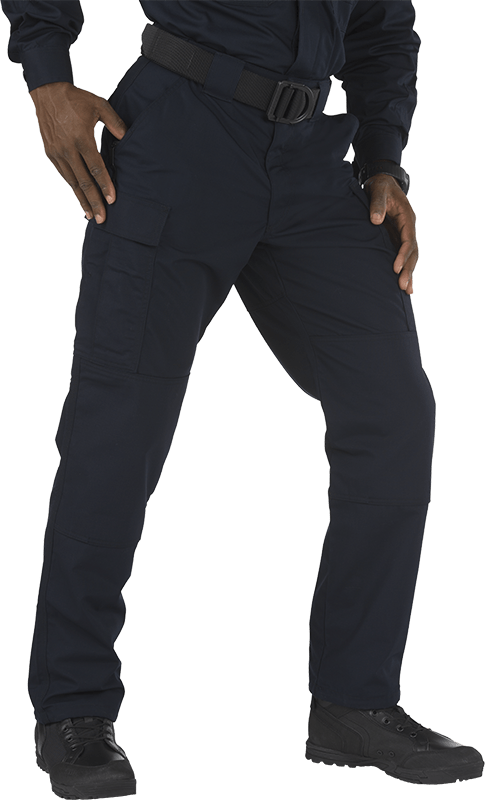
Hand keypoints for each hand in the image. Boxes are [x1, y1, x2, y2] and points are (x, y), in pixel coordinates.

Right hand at [29, 81, 127, 222]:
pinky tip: (80, 198)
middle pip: (84, 181)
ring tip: (92, 215)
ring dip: (82, 200)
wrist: (48, 92)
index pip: (96, 168)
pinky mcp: (51, 153)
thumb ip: (115, 123)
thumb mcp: (99, 106)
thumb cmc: (76, 99)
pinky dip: (73, 188)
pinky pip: (65, 175)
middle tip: (102, 218)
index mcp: (81, 138)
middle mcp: (68, 149)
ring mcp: (57, 153)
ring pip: (72, 182)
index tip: (112, 200)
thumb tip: (126, 138)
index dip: (105, 185)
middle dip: (94, 201)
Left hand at [364, 173, 417, 294]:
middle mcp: (408, 229)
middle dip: (408, 270)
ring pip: (410, 257)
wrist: (383, 184)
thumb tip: (376, 220)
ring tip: (406, 291)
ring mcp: (404, 235)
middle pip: (412, 253)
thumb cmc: (380, 187)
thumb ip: (377, 205)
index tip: (396, 268)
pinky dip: (405, 270)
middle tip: (402, 287)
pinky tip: (404, 285)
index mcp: (406, 218)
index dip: (403, 255)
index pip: (408, 240)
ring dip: (409, 273)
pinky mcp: (397, 239)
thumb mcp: (378, 191)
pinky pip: (403, 256)